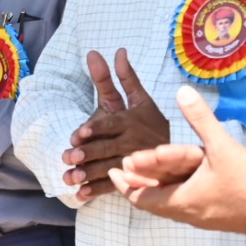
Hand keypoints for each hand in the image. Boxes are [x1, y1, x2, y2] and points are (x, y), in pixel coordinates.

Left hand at [63, 50, 170, 200]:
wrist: (177, 151)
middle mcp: (131, 143)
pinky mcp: (132, 180)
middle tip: (68, 157)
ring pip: (107, 169)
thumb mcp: (140, 99)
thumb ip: (123, 78)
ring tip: (69, 178)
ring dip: (87, 174)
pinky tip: (80, 195)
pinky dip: (96, 191)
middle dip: (87, 154)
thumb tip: (116, 50)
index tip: (78, 134)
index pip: (110, 125)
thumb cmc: (150, 122)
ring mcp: (132, 163)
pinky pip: (114, 187)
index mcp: (131, 121)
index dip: (94, 129)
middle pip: (106, 148)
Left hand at [108, 86, 245, 234]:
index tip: (113, 171)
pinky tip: (184, 183)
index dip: (124, 185)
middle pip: (153, 203)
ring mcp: (204, 219)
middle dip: (138, 185)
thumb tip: (181, 91)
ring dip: (157, 190)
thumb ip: (200, 118)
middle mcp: (188, 214)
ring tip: (149, 175)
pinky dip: (176, 194)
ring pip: (171, 206)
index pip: (141, 197)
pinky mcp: (218, 218)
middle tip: (125, 171)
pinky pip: (187, 207)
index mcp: (181, 201)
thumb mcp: (220, 146)